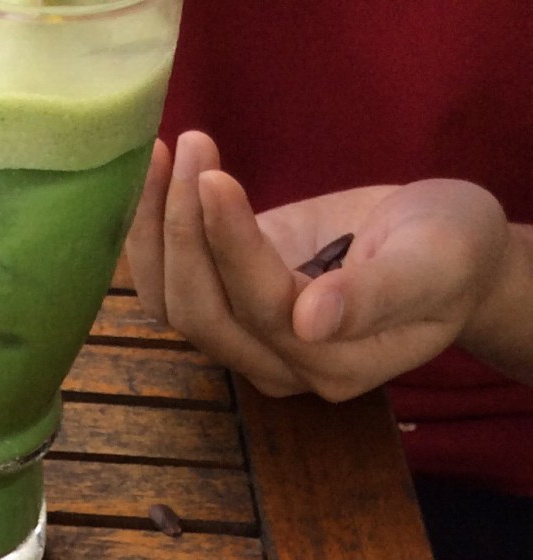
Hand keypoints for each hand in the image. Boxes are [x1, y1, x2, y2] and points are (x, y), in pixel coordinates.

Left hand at [125, 130, 514, 400]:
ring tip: (165, 154)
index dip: (231, 246)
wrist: (441, 250)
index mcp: (336, 364)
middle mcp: (281, 368)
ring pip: (173, 305)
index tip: (213, 176)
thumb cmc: (451, 251)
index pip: (264, 309)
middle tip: (196, 148)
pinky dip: (152, 236)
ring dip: (158, 231)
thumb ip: (379, 296)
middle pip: (205, 314)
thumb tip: (311, 320)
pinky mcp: (228, 308)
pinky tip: (154, 176)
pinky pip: (171, 286)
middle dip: (187, 229)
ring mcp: (248, 344)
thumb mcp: (437, 263)